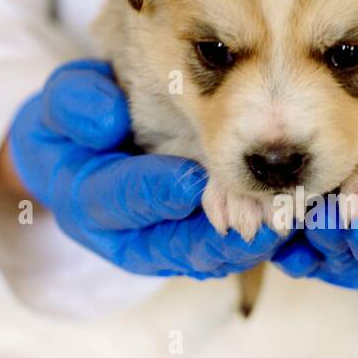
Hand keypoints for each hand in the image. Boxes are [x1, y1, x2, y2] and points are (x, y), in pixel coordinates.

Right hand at [8, 60, 281, 277]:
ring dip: (246, 246)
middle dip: (212, 237)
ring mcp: (165, 247)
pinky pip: (231, 249)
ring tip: (282, 226)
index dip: (151, 192)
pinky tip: (293, 222)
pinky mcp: (200, 245)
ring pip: (206, 257)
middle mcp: (126, 237)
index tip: (188, 181)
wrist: (96, 139)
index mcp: (84, 202)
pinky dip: (262, 239)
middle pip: (169, 247)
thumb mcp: (63, 101)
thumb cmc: (80, 116)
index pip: (116, 201)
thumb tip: (105, 119)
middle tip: (252, 222)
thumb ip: (75, 104)